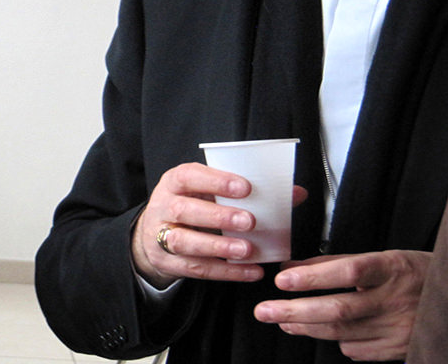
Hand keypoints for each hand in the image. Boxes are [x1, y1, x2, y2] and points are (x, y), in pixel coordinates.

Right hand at [131, 163, 301, 288]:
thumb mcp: (208, 192)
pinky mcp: (168, 262)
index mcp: (175, 182)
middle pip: (184, 210)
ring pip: (184, 241)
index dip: (216, 181)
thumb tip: (296, 193)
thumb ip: (247, 192)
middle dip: (218, 216)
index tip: (245, 187)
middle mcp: (164, 207)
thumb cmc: (191, 205)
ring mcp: (160, 236)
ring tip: (246, 249)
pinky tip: (250, 271)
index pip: (189, 176)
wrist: (152, 234)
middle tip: (249, 221)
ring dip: (217, 246)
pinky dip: (226, 271)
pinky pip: (196, 269)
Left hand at [253, 249, 431, 361]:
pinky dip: (336, 340)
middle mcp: (397, 300)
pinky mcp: (399, 350)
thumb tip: (292, 268)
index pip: (348, 271)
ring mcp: (400, 329)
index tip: (283, 279)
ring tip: (281, 319)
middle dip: (295, 311)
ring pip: (342, 333)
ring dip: (305, 327)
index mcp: (393, 268)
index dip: (314, 276)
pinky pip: (357, 350)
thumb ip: (336, 263)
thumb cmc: (415, 273)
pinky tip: (322, 331)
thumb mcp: (381, 258)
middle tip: (264, 310)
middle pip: (339, 310)